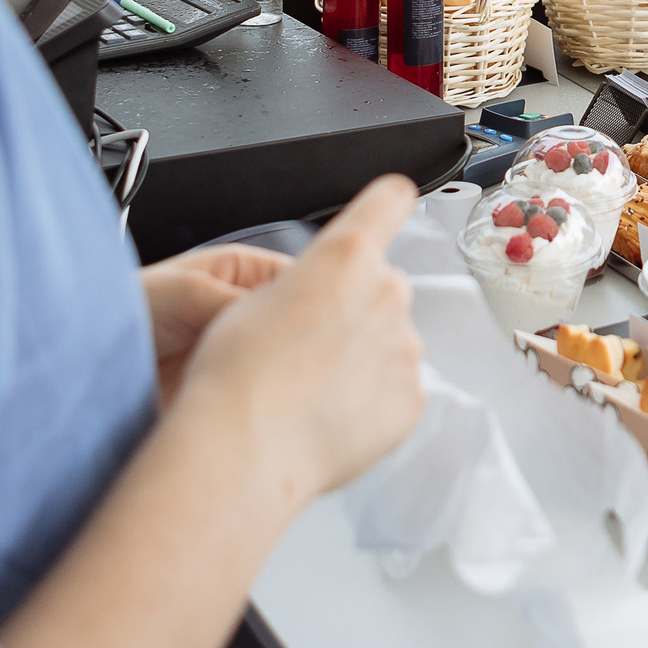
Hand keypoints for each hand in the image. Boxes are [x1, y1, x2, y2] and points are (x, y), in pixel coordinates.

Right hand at [171, 176, 424, 502]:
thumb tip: (319, 294)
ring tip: (310, 387)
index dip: (385, 205)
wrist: (246, 446)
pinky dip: (370, 400)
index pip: (388, 201)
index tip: (389, 208)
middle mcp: (386, 293)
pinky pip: (395, 389)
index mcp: (346, 255)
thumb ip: (306, 282)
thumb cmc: (237, 371)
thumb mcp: (254, 296)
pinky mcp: (410, 398)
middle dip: (356, 308)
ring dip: (363, 356)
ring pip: (390, 341)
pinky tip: (327, 414)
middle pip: (382, 286)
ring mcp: (404, 347)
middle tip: (309, 344)